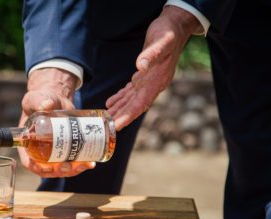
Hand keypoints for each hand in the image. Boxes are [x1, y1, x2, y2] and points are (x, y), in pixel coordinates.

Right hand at [18, 68, 95, 176]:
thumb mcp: (36, 99)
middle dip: (60, 171)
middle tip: (69, 166)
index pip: (29, 161)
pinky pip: (72, 160)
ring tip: (86, 165)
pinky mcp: (67, 148)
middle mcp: (40, 150)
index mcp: (28, 142)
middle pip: (48, 168)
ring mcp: (54, 151)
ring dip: (74, 170)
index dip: (37, 168)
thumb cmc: (41, 98)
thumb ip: (38, 101)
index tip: (48, 169)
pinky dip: (82, 164)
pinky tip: (91, 162)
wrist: (56, 98)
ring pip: (62, 167)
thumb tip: (47, 105)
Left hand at [106, 6, 201, 130]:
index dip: (128, 115)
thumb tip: (141, 66)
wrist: (175, 27)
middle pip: (134, 106)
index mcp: (157, 81)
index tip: (117, 125)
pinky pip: (130, 91)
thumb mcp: (161, 41)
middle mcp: (153, 85)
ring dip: (119, 110)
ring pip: (131, 100)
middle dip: (121, 117)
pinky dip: (120, 98)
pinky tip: (111, 103)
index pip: (141, 103)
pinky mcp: (143, 76)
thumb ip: (152, 54)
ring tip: (106, 119)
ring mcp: (149, 82)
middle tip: (107, 127)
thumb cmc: (168, 33)